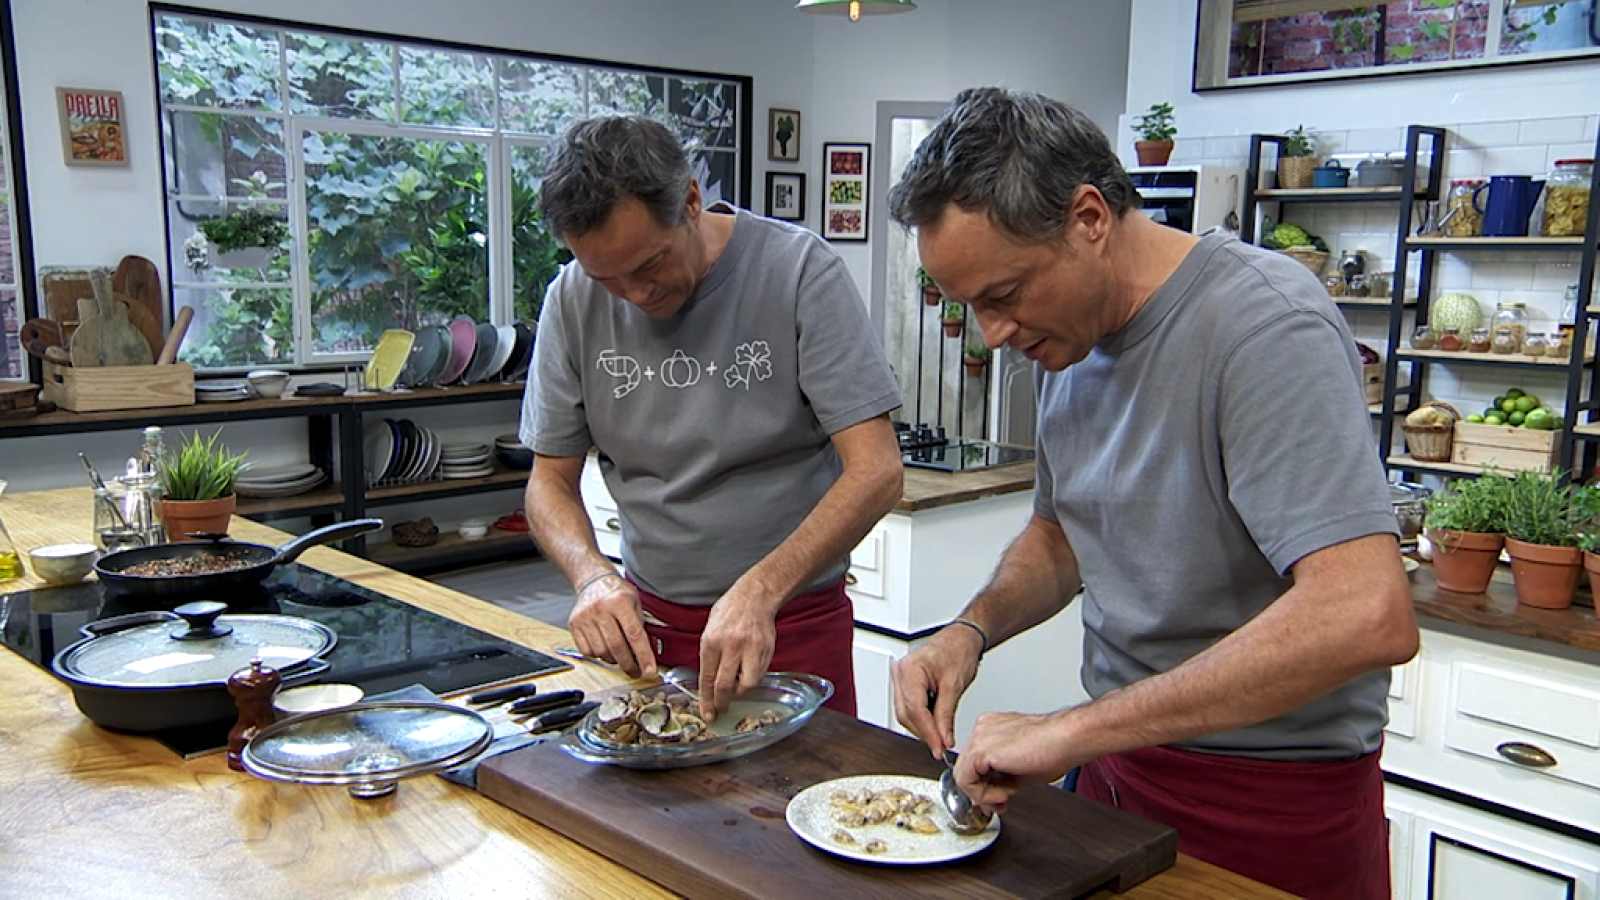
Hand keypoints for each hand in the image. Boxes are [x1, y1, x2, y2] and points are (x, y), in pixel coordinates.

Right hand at [567, 574, 656, 677]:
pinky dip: (599, 656)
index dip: (643, 655)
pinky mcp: (574, 625)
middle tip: (636, 671)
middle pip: (617, 647)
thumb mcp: (635, 602)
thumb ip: (641, 625)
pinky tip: (605, 649)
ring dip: (614, 660)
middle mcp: (601, 609)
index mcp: (620, 601)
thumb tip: (647, 653)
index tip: (649, 671)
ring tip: (620, 656)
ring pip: (601, 652)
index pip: (634, 634)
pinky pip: (587, 651)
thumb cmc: (616, 593)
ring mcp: (585, 618)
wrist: (593, 581)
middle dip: (629, 664)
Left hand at [697, 585, 777, 720]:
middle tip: (721, 709)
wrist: (755, 596)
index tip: (707, 714)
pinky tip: (747, 673)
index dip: (706, 700)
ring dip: (741, 691)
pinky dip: (752, 679)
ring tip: (736, 686)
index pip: (707, 678)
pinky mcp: (766, 650)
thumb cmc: (730, 610)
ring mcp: (751, 649)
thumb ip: (709, 654)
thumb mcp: (709, 629)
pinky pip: (759, 675)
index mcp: (712, 641)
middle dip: (722, 703)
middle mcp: (731, 646)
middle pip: (726, 686)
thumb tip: (708, 681)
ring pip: (747, 685)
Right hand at [891, 624, 982, 758]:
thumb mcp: (955, 686)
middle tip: (941, 746)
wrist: (961, 638)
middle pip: (907, 714)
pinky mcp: (905, 683)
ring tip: (941, 736)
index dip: (928, 733)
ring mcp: (900, 677)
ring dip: (923, 727)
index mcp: (911, 669)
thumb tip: (943, 739)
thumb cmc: (958, 651)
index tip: (939, 748)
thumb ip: (946, 716)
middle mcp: (900, 673)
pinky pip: (908, 706)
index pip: (915, 710)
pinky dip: (922, 718)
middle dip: (925, 733)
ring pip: (905, 713)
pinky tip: (934, 724)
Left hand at [956, 710, 1076, 813]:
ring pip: (963, 775)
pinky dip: (982, 794)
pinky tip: (1003, 794)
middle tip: (1000, 803)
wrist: (1067, 739)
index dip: (985, 786)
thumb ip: (1001, 781)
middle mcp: (982, 729)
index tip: (999, 798)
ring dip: (984, 794)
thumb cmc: (1055, 749)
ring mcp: (980, 736)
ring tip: (1006, 796)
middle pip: (966, 769)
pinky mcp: (980, 749)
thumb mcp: (1020, 771)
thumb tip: (989, 798)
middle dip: (983, 792)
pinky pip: (966, 780)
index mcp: (992, 729)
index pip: (975, 763)